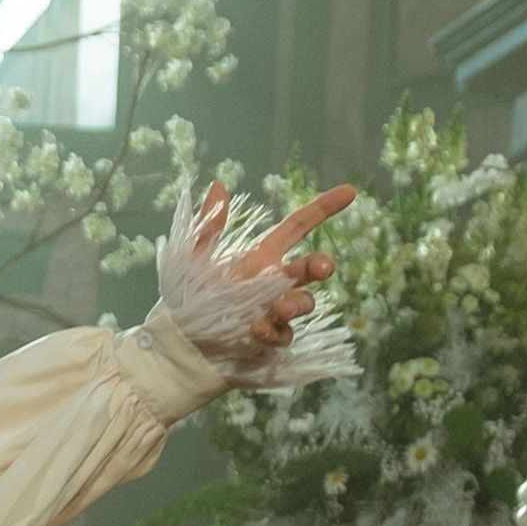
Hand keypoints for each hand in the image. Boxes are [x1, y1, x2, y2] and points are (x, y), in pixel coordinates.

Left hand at [186, 177, 354, 348]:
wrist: (176, 341)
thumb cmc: (187, 297)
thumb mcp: (194, 259)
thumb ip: (209, 227)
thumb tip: (219, 184)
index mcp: (261, 257)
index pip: (297, 227)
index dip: (322, 208)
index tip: (350, 191)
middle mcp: (273, 282)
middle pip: (310, 268)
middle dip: (321, 265)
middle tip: (323, 268)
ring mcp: (275, 311)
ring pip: (304, 303)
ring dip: (297, 304)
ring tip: (280, 308)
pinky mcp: (270, 339)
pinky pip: (283, 335)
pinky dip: (272, 332)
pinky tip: (255, 329)